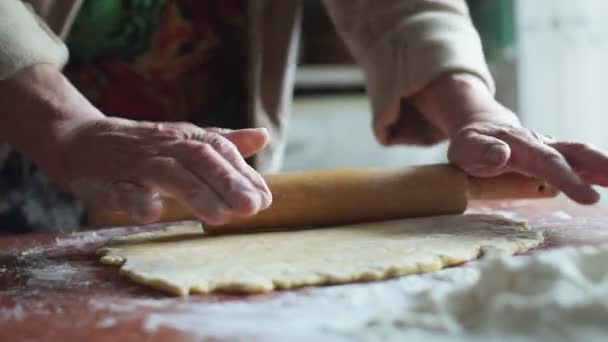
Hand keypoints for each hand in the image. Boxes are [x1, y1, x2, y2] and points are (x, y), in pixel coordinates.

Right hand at [59, 119, 272, 224]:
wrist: (83, 141)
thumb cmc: (145, 147)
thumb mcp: (186, 141)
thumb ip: (224, 143)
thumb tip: (263, 136)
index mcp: (186, 138)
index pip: (220, 151)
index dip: (243, 174)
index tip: (265, 198)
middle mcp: (165, 146)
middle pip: (200, 159)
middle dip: (227, 182)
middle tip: (252, 208)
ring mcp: (136, 163)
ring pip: (168, 173)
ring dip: (195, 193)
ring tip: (220, 217)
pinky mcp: (109, 181)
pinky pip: (123, 189)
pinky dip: (138, 199)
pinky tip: (154, 212)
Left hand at [448, 111, 604, 203]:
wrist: (479, 128)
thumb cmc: (470, 144)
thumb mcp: (466, 148)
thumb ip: (482, 151)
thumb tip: (501, 154)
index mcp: (520, 145)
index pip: (547, 163)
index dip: (569, 179)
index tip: (590, 198)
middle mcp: (539, 144)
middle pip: (573, 153)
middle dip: (598, 166)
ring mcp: (548, 148)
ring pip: (579, 153)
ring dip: (602, 166)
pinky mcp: (552, 155)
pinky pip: (577, 160)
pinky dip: (596, 169)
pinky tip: (606, 180)